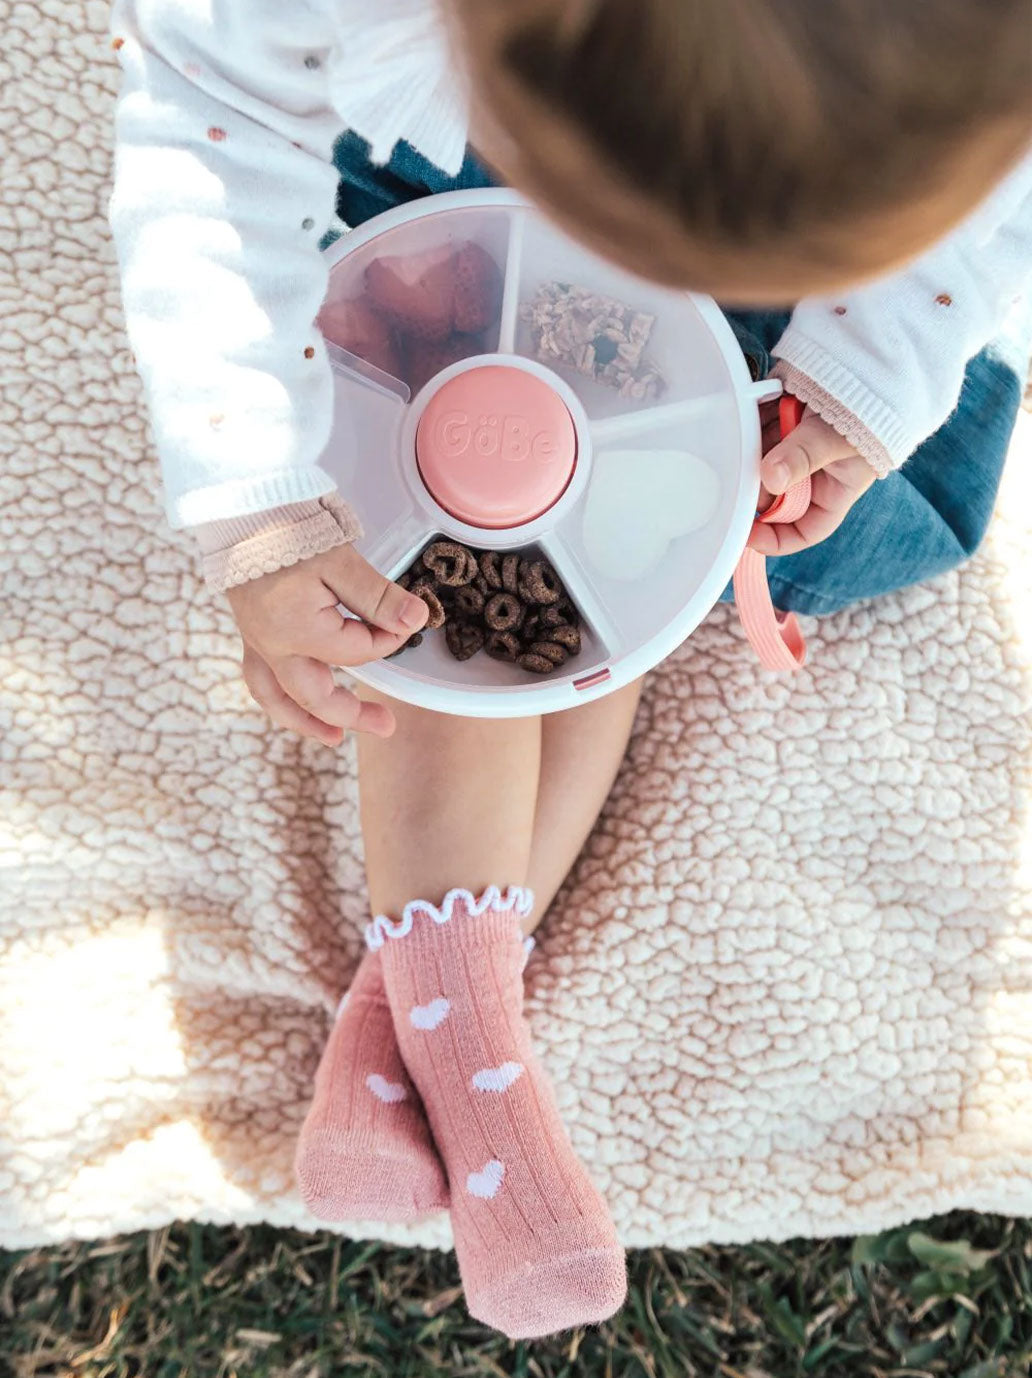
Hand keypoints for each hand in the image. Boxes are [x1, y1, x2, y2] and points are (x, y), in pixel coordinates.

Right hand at [227, 544, 427, 745]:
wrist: (241, 510)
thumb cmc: (289, 530)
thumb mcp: (340, 560)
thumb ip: (378, 597)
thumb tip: (416, 621)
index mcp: (297, 631)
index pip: (357, 653)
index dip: (387, 640)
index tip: (406, 620)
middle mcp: (272, 646)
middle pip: (314, 695)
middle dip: (351, 714)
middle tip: (387, 725)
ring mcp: (256, 643)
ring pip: (278, 697)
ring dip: (307, 721)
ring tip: (334, 737)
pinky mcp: (250, 634)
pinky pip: (261, 680)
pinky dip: (281, 699)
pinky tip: (297, 704)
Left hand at [747, 405, 877, 556]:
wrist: (868, 356)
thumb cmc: (870, 405)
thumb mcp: (838, 438)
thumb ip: (804, 457)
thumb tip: (770, 477)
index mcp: (834, 489)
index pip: (805, 528)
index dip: (777, 538)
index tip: (750, 534)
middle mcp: (812, 472)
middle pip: (773, 496)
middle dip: (756, 489)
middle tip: (741, 477)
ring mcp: (793, 445)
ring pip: (759, 463)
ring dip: (749, 455)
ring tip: (747, 440)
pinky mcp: (780, 418)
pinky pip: (756, 430)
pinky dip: (748, 427)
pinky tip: (749, 417)